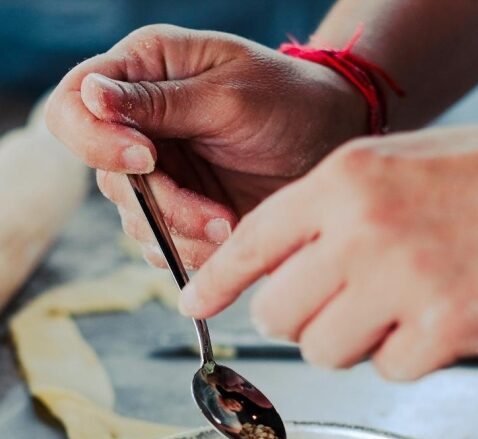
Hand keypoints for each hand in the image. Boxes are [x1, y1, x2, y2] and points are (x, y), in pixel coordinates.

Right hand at [45, 24, 364, 267]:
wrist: (331, 143)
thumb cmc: (290, 100)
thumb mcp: (231, 93)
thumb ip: (161, 101)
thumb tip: (90, 96)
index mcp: (142, 74)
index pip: (71, 107)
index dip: (95, 140)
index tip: (147, 159)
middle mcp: (139, 126)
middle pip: (107, 179)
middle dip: (163, 205)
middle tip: (217, 213)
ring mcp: (159, 176)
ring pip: (135, 223)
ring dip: (184, 233)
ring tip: (232, 222)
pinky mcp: (179, 214)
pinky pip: (163, 248)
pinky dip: (194, 251)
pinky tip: (228, 233)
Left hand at [178, 121, 477, 378]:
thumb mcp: (396, 166)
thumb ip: (333, 214)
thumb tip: (280, 270)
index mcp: (347, 180)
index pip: (253, 240)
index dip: (215, 278)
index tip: (190, 304)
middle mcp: (364, 230)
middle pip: (277, 314)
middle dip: (297, 320)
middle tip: (331, 308)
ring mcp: (403, 283)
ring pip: (323, 351)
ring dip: (351, 341)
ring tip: (398, 308)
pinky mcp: (444, 330)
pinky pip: (386, 370)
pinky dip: (407, 356)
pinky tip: (438, 319)